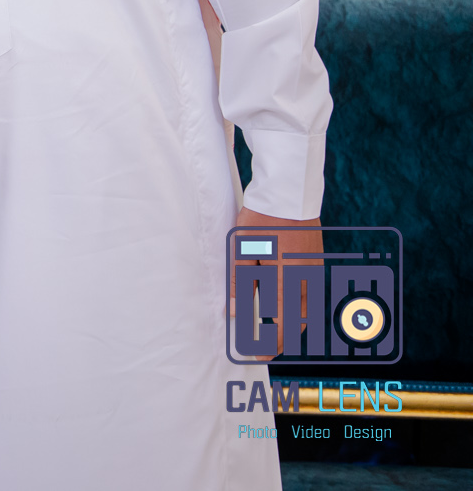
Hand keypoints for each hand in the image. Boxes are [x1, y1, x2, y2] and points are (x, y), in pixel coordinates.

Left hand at [232, 207, 322, 361]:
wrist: (288, 193)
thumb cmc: (262, 219)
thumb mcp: (243, 251)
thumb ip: (239, 282)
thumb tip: (234, 311)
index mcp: (288, 280)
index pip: (282, 324)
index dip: (270, 343)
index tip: (258, 355)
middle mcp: (306, 280)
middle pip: (297, 320)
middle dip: (281, 337)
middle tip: (263, 347)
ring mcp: (313, 270)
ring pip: (303, 306)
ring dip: (288, 320)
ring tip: (268, 327)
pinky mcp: (313, 260)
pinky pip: (306, 291)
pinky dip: (294, 303)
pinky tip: (279, 300)